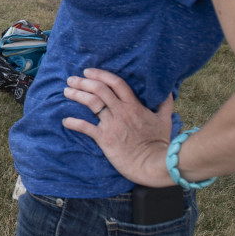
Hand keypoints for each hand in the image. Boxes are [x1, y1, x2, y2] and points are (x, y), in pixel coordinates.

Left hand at [61, 68, 174, 187]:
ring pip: (91, 103)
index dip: (100, 74)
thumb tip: (168, 90)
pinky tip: (65, 121)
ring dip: (77, 95)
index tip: (88, 71)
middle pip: (99, 89)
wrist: (154, 164)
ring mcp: (112, 124)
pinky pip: (86, 127)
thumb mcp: (165, 120)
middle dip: (83, 82)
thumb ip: (165, 104)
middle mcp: (121, 111)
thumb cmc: (160, 143)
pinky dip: (74, 123)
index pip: (116, 82)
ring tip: (66, 92)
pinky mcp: (105, 139)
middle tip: (71, 79)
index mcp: (134, 105)